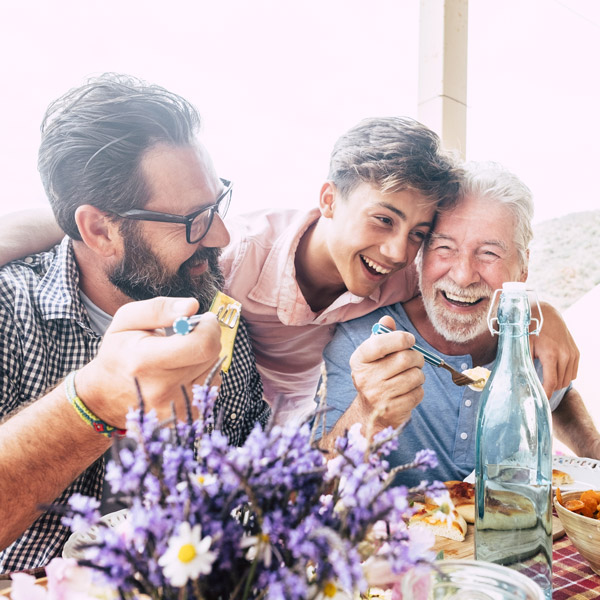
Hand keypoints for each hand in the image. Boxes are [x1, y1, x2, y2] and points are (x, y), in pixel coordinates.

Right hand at [76, 296, 221, 426]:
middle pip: (211, 354)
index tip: (203, 319)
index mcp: (145, 361)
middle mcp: (162, 389)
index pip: (201, 344)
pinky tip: (183, 371)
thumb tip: (192, 306)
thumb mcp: (126, 320)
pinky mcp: (187, 416)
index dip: (209, 326)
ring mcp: (175, 406)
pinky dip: (203, 372)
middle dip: (207, 337)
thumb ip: (159, 308)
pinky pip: (212, 385)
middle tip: (191, 333)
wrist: (107, 396)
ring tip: (181, 354)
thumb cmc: (119, 353)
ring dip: (204, 355)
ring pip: (214, 368)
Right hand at [349, 316, 424, 430]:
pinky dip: (419, 389)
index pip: (380, 343)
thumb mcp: (373, 355)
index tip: (409, 340)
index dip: (400, 338)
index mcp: (359, 360)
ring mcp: (378, 395)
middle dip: (417, 357)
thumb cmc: (376, 376)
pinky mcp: (392, 409)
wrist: (370, 412)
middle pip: (404, 359)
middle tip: (416, 359)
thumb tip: (387, 319)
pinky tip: (409, 390)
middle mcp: (365, 377)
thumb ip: (382, 336)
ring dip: (419, 374)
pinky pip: (418, 393)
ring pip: (415, 376)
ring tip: (412, 376)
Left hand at [531, 302, 578, 397]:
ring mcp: (572, 353)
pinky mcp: (576, 352)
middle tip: (537, 388)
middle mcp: (565, 355)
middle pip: (560, 383)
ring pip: (567, 379)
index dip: (546, 394)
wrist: (544, 312)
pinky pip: (573, 372)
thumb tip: (521, 380)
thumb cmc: (528, 329)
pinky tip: (553, 371)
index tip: (539, 400)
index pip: (551, 383)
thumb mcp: (522, 345)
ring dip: (557, 382)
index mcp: (550, 354)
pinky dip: (564, 375)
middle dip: (549, 388)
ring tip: (543, 378)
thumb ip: (523, 362)